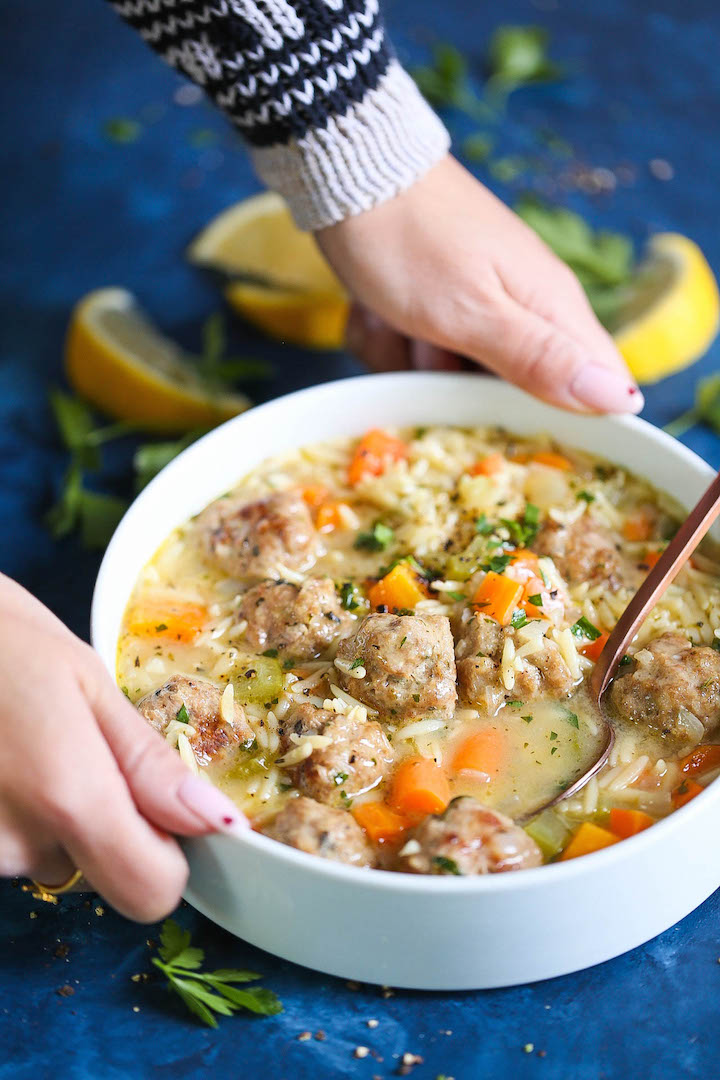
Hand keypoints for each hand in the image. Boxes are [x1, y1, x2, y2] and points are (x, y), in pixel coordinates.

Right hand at [0, 574, 246, 921]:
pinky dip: (12, 816)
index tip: (160, 810)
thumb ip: (148, 764)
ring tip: (27, 745)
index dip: (167, 858)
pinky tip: (0, 764)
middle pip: (100, 874)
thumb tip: (217, 823)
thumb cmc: (2, 640)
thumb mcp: (87, 683)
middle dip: (107, 826)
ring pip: (50, 860)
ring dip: (52, 817)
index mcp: (69, 795)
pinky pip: (7, 849)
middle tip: (79, 749)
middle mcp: (17, 844)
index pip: (151, 892)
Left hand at [317, 155, 642, 413]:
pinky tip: (381, 315)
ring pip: (461, 376)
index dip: (568, 421)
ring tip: (399, 323)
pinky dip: (396, 342)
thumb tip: (621, 399)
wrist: (349, 173)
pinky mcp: (446, 301)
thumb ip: (541, 358)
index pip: (601, 385)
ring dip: (418, 363)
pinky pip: (427, 351)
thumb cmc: (409, 241)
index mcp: (553, 307)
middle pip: (516, 392)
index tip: (508, 424)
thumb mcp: (472, 313)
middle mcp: (528, 306)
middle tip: (429, 350)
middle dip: (464, 390)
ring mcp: (484, 303)